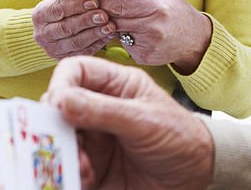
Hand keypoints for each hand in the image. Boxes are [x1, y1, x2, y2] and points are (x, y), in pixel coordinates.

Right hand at [32, 0, 116, 59]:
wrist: (56, 26)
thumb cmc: (65, 8)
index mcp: (40, 15)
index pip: (57, 10)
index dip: (76, 6)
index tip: (94, 2)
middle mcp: (42, 34)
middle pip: (66, 28)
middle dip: (87, 21)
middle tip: (103, 16)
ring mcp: (52, 49)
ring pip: (76, 42)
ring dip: (95, 34)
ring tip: (109, 26)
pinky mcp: (65, 58)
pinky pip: (83, 52)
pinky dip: (98, 43)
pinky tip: (108, 35)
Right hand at [44, 56, 213, 189]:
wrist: (195, 176)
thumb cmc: (180, 137)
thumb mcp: (145, 121)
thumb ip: (104, 111)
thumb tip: (63, 100)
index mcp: (115, 85)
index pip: (76, 71)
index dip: (62, 83)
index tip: (58, 104)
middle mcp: (98, 109)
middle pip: (59, 107)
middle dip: (55, 125)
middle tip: (60, 142)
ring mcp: (94, 138)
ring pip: (59, 140)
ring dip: (63, 154)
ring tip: (82, 168)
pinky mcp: (92, 166)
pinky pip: (68, 168)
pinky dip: (68, 174)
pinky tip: (84, 179)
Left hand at [99, 0, 211, 72]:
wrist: (195, 40)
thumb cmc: (178, 15)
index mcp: (157, 8)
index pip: (120, 4)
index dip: (106, 0)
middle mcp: (152, 28)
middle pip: (115, 18)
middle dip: (106, 13)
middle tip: (99, 7)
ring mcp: (147, 45)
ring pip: (117, 32)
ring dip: (114, 25)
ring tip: (120, 19)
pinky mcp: (143, 58)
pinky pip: (125, 44)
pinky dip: (125, 38)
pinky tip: (135, 34)